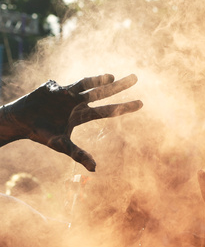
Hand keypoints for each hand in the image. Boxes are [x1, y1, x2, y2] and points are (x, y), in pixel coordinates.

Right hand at [1, 74, 141, 170]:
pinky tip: (58, 95)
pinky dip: (61, 91)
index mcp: (82, 114)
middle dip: (118, 87)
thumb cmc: (42, 133)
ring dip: (97, 80)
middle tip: (135, 78)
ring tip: (111, 77)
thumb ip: (78, 154)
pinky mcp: (52, 87)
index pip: (107, 111)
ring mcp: (66, 93)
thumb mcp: (61, 145)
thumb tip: (95, 169)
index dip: (123, 107)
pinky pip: (59, 88)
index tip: (141, 103)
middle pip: (102, 93)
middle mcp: (77, 102)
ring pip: (85, 84)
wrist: (20, 121)